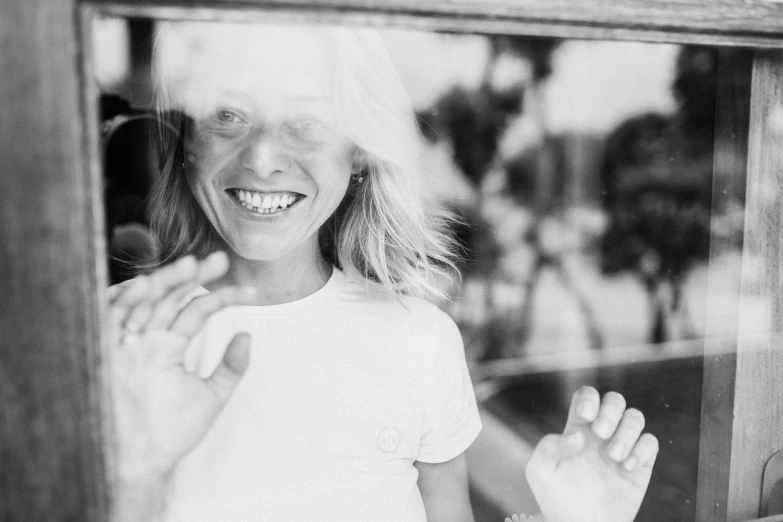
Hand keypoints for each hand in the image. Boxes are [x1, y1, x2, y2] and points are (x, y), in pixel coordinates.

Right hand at [107, 252, 256, 481]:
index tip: (250, 291)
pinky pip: (108, 319)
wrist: (140, 463)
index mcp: (165, 346)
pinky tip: (146, 284)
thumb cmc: (173, 432)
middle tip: (221, 260)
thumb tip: (249, 332)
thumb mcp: (211, 395)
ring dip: (164, 282)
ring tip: (192, 265)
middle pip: (168, 297)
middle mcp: (144, 340)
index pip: (195, 310)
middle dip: (193, 276)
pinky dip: (124, 301)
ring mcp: (123, 345)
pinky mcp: (103, 354)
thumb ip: (231, 366)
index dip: (221, 296)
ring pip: (142, 302)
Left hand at [525, 386, 658, 521]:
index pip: (587, 396)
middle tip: (600, 434)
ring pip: (635, 417)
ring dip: (627, 432)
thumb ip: (549, 446)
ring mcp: (621, 447)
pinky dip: (642, 449)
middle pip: (615, 400)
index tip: (586, 417)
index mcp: (577, 429)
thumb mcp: (540, 471)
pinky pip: (651, 442)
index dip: (589, 398)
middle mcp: (601, 435)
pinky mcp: (639, 466)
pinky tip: (627, 466)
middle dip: (611, 411)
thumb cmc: (557, 499)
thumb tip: (577, 435)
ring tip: (614, 457)